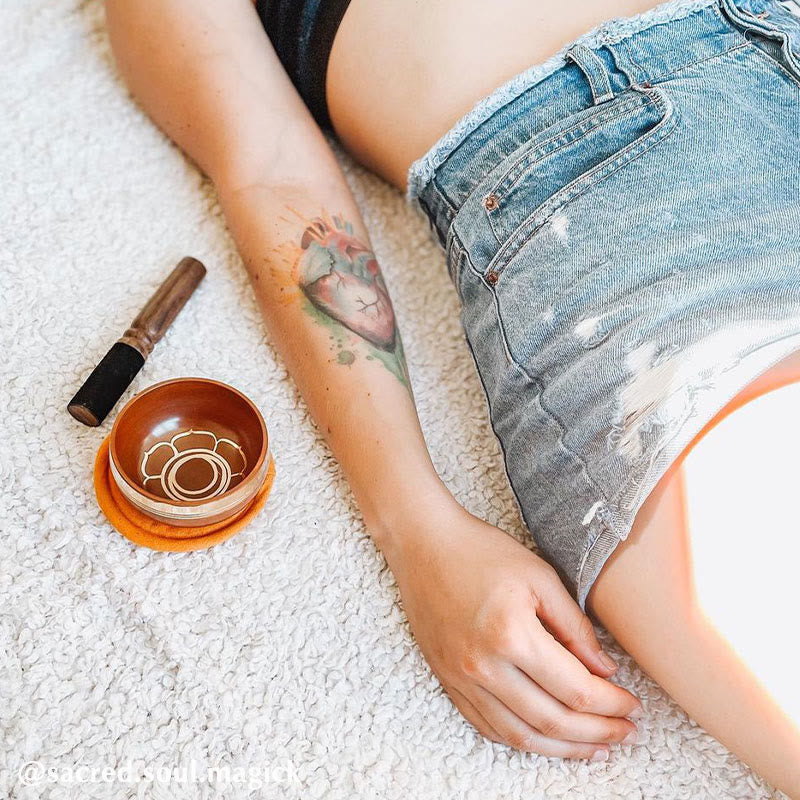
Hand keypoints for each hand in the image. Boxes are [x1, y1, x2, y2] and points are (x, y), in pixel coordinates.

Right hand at [382, 499, 642, 759]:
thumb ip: (575, 627)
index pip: (574, 689)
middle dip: (596, 733)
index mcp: (511, 635)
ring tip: (595, 748)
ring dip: (563, 749)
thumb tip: (604, 670)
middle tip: (625, 733)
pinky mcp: (447, 680)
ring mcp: (461, 678)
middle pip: (551, 720)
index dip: (610, 704)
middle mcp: (483, 666)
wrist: (423, 545)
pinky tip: (547, 739)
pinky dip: (522, 739)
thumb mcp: (540, 577)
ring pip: (519, 735)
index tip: (633, 705)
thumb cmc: (482, 551)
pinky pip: (487, 726)